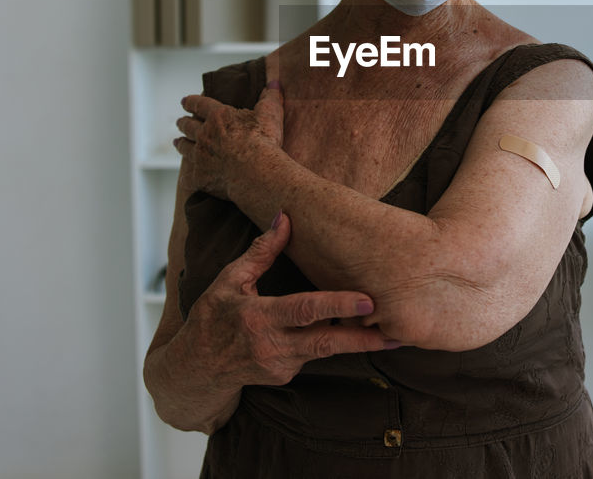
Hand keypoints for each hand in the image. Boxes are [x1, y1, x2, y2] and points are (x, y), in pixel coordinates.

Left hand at [174, 73, 285, 201]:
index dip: (191, 102)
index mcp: (219, 117)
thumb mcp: (270, 114)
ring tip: (178, 142)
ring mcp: (200, 156)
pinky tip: (186, 177)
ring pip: (185, 148)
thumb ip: (270, 97)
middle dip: (183, 123)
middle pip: (188, 126)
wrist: (256, 172)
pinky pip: (189, 177)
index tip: (185, 101)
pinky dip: (187, 176)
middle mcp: (204, 135)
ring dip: (181, 144)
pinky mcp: (200, 177)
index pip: (200, 105)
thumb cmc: (263, 141)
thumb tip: (274, 82)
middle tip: (180, 122)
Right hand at [183, 212, 400, 386]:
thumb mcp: (229, 280)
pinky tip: (360, 335)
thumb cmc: (212, 318)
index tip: (367, 300)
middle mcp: (272, 346)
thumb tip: (284, 217)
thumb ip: (260, 251)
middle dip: (364, 339)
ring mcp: (280, 366)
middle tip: (397, 332)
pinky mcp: (285, 376)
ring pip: (327, 350)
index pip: (304, 310)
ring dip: (360, 343)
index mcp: (258, 317)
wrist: (194, 370)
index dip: (337, 305)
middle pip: (326, 342)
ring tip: (395, 335)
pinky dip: (336, 343)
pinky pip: (315, 355)